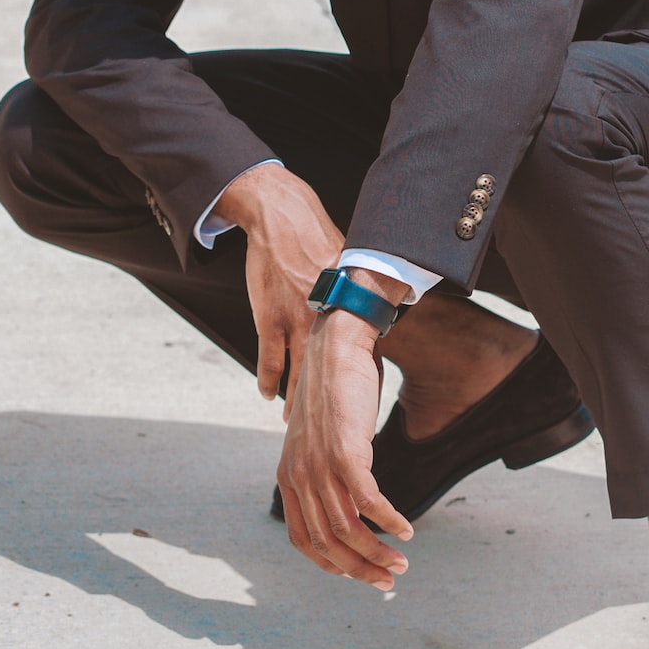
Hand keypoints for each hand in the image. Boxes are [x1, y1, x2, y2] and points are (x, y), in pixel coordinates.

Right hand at [213, 163, 342, 410]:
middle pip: (329, 375)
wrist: (285, 220)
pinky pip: (269, 361)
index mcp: (348, 310)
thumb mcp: (350, 268)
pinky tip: (269, 395)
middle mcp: (325, 322)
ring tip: (293, 422)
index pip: (362, 357)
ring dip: (295, 402)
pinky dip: (268, 381)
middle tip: (329, 428)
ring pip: (297, 376)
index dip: (362, 386)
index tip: (362, 407)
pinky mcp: (269, 319)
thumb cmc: (319, 240)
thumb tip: (380, 303)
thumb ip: (359, 293)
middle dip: (328, 404)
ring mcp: (296, 323)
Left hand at [277, 306, 413, 589]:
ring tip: (402, 562)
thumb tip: (339, 492)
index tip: (358, 573)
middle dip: (359, 569)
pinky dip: (389, 521)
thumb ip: (320, 466)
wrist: (335, 344)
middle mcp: (298, 475)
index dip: (331, 564)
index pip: (303, 538)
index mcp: (287, 475)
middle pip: (327, 542)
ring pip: (348, 528)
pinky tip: (406, 529)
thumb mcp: (317, 434)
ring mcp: (320, 464)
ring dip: (377, 553)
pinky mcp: (345, 451)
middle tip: (388, 581)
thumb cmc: (333, 388)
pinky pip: (368, 502)